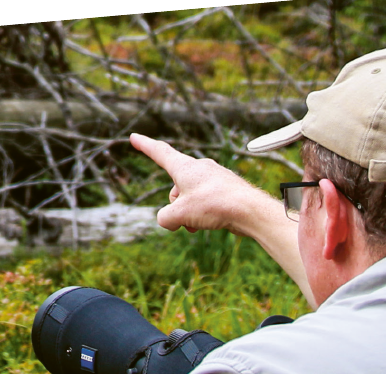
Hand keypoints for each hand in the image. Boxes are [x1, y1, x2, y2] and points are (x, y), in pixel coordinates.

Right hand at [131, 133, 315, 305]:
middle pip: (175, 189)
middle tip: (185, 220)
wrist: (250, 210)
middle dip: (176, 207)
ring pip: (190, 199)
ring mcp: (214, 179)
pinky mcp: (225, 190)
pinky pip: (205, 204)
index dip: (145, 146)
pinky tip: (212, 224)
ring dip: (190, 214)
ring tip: (200, 223)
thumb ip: (165, 217)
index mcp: (185, 167)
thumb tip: (170, 220)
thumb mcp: (180, 214)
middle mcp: (200, 168)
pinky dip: (203, 215)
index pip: (160, 152)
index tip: (134, 137)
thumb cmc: (215, 205)